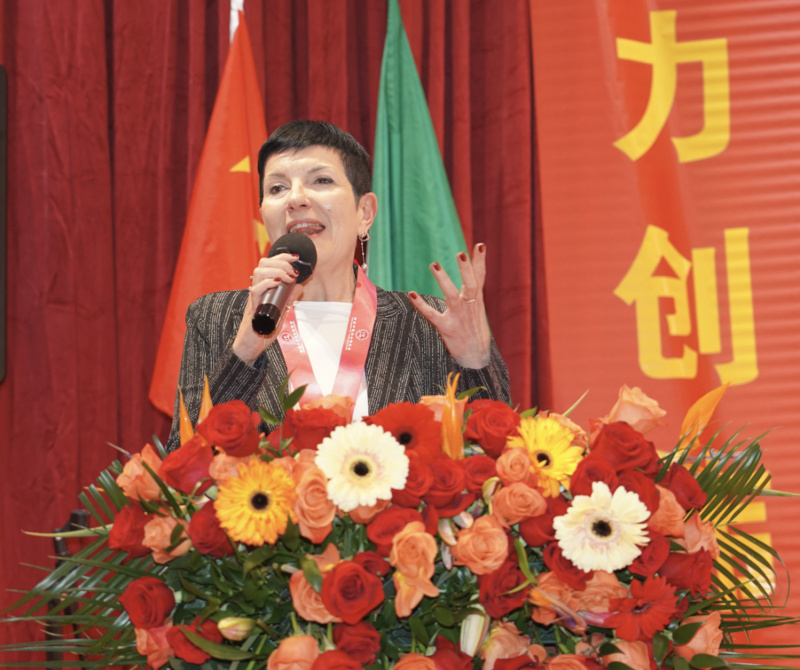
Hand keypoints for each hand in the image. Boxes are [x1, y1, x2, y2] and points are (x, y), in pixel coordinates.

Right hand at [232, 253, 303, 363]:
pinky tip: (277, 283)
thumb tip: (300, 287)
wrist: (250, 347)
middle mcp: (257, 290)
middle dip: (281, 261)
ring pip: (259, 273)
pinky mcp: (252, 309)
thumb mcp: (280, 312)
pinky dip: (267, 284)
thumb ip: (288, 299)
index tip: (295, 257)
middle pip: (263, 264)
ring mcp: (254, 298)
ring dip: (277, 270)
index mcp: (263, 289)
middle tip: (293, 271)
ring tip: (288, 277)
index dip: (281, 257)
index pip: (269, 265)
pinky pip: (256, 291)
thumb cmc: (262, 330)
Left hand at [408, 243, 491, 368]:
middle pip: (471, 284)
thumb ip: (473, 294)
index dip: (480, 262)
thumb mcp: (478, 311)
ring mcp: (459, 317)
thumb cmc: (475, 332)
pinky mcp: (447, 329)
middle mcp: (470, 307)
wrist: (477, 359)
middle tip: (460, 253)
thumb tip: (471, 277)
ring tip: (434, 264)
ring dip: (443, 280)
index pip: (480, 278)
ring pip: (452, 295)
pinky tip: (412, 294)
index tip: (480, 245)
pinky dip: (422, 305)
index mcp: (476, 302)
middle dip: (466, 269)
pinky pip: (432, 315)